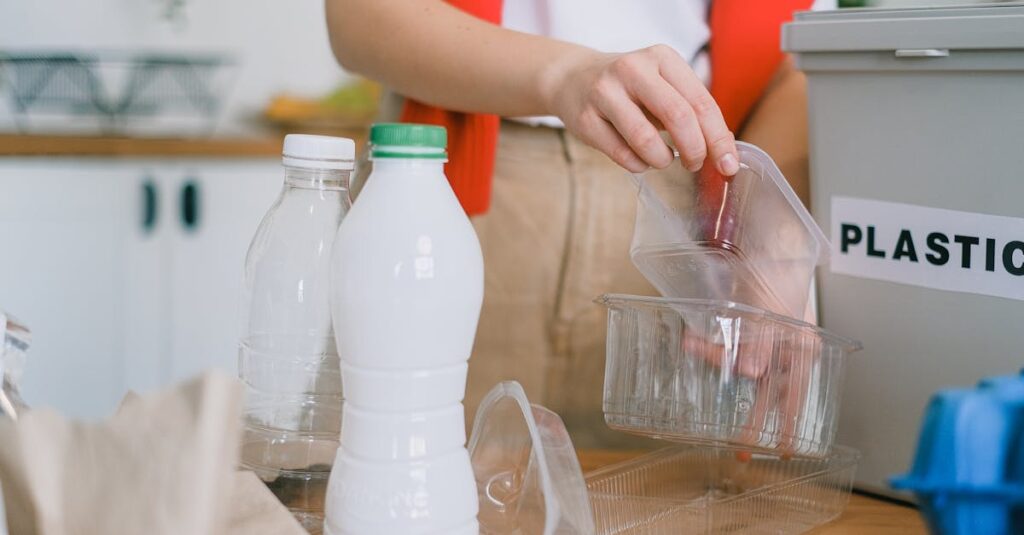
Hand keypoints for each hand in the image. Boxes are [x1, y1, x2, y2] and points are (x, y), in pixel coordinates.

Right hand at [544, 45, 739, 175]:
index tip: (727, 164)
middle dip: (695, 150)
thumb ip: (692, 112)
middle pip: (678, 116)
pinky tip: (640, 159)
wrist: (573, 79)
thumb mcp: (663, 86)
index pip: (701, 102)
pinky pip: (621, 154)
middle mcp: (633, 69)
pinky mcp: (586, 119)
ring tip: (663, 159)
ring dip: (662, 159)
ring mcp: (605, 92)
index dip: (718, 138)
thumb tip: (725, 149)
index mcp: (662, 58)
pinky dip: (638, 164)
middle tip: (695, 165)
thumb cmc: (630, 88)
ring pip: (645, 139)